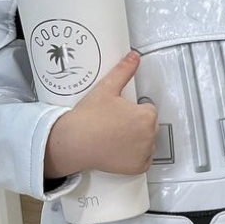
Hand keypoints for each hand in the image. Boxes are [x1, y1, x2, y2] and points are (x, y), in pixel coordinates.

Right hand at [45, 52, 158, 177]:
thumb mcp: (107, 88)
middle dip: (137, 124)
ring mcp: (144, 154)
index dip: (134, 109)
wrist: (74, 142)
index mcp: (147, 116)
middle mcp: (150, 136)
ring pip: (147, 142)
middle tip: (115, 123)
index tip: (120, 112)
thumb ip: (123, 71)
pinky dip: (135, 157)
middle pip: (149, 126)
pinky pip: (144, 160)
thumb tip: (134, 55)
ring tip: (115, 136)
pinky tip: (120, 150)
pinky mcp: (138, 168)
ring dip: (138, 140)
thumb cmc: (89, 116)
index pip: (148, 109)